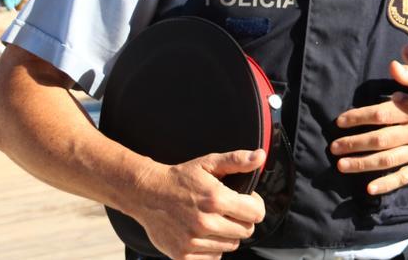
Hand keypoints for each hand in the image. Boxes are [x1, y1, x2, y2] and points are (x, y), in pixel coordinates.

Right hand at [129, 149, 266, 259]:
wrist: (146, 194)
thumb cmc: (180, 179)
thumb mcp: (209, 163)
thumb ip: (237, 160)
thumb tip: (260, 157)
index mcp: (216, 199)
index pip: (256, 213)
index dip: (254, 205)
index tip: (245, 201)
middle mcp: (205, 223)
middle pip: (246, 231)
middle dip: (242, 220)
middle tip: (228, 210)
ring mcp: (193, 241)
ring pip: (231, 245)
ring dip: (227, 234)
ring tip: (213, 220)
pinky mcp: (183, 255)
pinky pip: (214, 257)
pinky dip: (212, 248)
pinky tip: (203, 233)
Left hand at [330, 60, 407, 194]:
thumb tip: (392, 65)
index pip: (383, 113)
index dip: (360, 116)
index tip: (340, 120)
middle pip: (382, 138)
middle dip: (355, 142)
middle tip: (333, 146)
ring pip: (389, 159)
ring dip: (364, 163)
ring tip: (342, 165)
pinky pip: (406, 176)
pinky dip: (388, 183)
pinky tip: (370, 188)